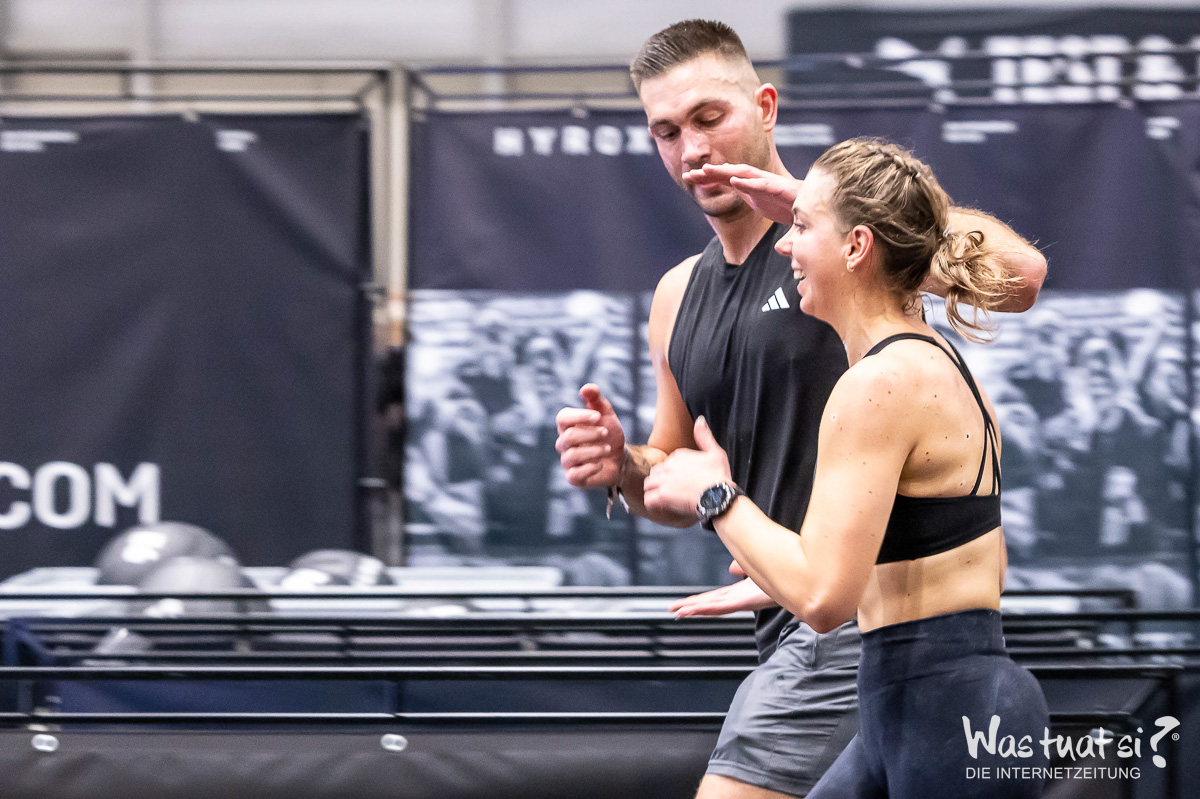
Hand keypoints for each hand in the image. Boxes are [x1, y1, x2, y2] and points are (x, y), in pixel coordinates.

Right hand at [555, 384, 625, 486]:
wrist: (620, 458)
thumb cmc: (609, 433)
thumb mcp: (606, 414)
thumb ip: (596, 399)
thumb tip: (586, 388)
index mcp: (568, 425)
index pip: (562, 418)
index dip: (579, 416)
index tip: (597, 416)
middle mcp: (563, 443)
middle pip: (568, 437)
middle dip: (590, 434)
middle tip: (606, 432)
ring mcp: (567, 461)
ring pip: (572, 455)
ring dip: (593, 451)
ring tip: (607, 448)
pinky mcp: (574, 477)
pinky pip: (575, 474)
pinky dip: (590, 468)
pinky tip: (601, 464)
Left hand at [643, 416, 731, 520]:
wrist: (719, 496)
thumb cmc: (719, 476)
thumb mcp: (716, 452)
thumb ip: (704, 436)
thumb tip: (700, 419)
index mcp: (679, 455)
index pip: (667, 462)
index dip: (672, 472)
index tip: (680, 480)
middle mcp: (669, 466)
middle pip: (655, 472)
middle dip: (659, 480)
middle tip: (669, 490)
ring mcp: (665, 481)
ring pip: (648, 484)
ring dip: (653, 490)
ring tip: (662, 498)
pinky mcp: (663, 496)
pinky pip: (648, 499)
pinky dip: (652, 503)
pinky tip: (658, 506)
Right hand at [669, 577, 777, 617]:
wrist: (799, 582)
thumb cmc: (781, 575)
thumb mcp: (755, 568)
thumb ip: (742, 567)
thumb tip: (732, 568)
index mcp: (740, 593)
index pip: (714, 597)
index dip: (699, 600)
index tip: (684, 603)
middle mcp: (739, 599)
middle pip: (709, 604)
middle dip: (691, 607)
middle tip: (673, 610)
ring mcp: (741, 602)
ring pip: (713, 607)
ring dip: (695, 610)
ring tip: (679, 612)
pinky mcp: (746, 603)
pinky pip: (723, 607)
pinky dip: (707, 608)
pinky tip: (696, 609)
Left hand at [682, 164, 799, 224]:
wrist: (817, 208)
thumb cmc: (790, 205)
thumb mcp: (764, 205)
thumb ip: (747, 196)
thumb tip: (734, 192)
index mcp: (753, 186)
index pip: (726, 179)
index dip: (708, 177)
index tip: (688, 177)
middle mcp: (760, 182)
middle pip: (731, 173)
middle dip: (710, 173)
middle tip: (688, 174)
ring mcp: (771, 184)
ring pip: (745, 175)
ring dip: (725, 172)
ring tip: (706, 170)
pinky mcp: (782, 190)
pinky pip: (763, 186)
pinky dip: (749, 183)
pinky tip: (735, 181)